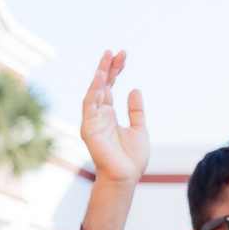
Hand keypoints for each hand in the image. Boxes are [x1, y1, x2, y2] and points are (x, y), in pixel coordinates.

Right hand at [80, 50, 149, 184]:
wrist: (125, 177)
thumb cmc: (131, 158)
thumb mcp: (139, 129)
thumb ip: (135, 110)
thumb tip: (133, 90)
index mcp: (109, 115)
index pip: (109, 88)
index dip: (115, 71)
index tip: (123, 56)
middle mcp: (98, 115)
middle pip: (101, 86)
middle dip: (107, 68)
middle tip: (115, 52)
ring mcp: (92, 121)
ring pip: (94, 92)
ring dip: (100, 75)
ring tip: (107, 58)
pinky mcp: (88, 127)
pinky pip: (90, 105)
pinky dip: (94, 90)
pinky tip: (101, 76)